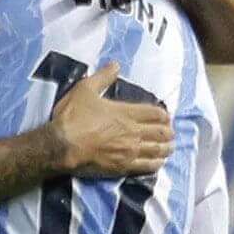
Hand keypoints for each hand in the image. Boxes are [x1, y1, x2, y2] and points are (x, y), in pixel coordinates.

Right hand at [46, 58, 172, 179]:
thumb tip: (115, 65)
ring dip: (166, 148)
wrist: (62, 145)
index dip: (163, 115)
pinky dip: (157, 163)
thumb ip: (102, 77)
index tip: (166, 116)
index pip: (154, 113)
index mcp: (126, 112)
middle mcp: (133, 131)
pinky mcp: (124, 167)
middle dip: (168, 132)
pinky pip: (148, 166)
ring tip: (169, 147)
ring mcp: (130, 150)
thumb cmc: (72, 117)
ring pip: (157, 149)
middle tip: (170, 132)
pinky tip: (159, 163)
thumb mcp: (85, 89)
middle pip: (160, 132)